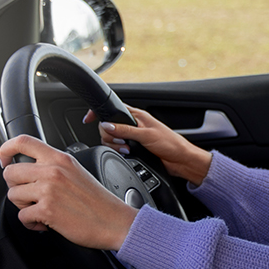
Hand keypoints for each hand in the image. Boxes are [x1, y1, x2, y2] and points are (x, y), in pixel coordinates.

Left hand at [0, 135, 138, 249]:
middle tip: (29, 196)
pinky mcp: (46, 210)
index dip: (6, 149)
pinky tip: (45, 222)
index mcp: (60, 158)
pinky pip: (22, 216)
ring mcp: (48, 190)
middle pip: (10, 172)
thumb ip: (54, 166)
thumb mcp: (77, 172)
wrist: (116, 222)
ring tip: (41, 210)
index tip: (4, 159)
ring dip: (24, 206)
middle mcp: (52, 170)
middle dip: (15, 187)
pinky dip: (31, 223)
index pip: (22, 141)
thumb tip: (30, 170)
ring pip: (13, 195)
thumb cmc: (99, 202)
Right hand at [84, 107, 212, 185]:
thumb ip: (125, 130)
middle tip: (121, 141)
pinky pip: (118, 147)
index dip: (99, 112)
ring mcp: (132, 136)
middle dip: (109, 135)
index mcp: (136, 115)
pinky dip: (118, 151)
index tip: (88, 119)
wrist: (181, 161)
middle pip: (108, 126)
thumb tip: (106, 125)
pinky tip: (127, 153)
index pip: (112, 108)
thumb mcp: (146, 135)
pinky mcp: (133, 147)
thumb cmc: (171, 144)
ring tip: (127, 149)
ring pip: (111, 137)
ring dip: (115, 145)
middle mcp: (133, 124)